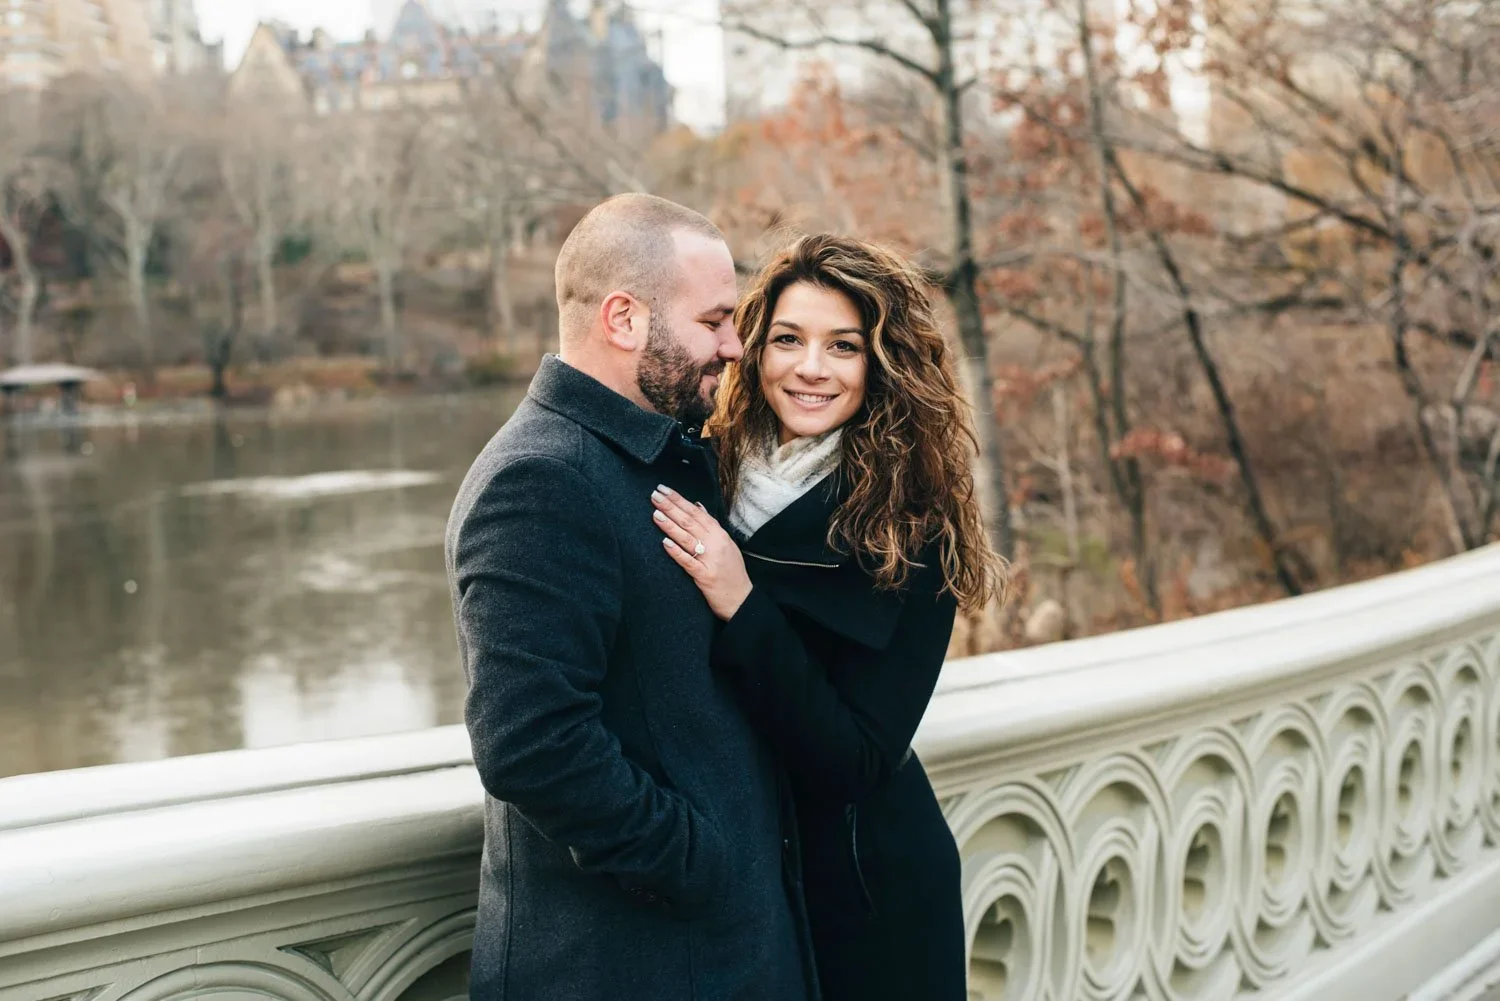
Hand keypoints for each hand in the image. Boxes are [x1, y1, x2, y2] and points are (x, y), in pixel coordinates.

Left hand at [651, 484, 751, 620]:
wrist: (741, 598)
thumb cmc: (731, 571)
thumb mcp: (726, 543)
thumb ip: (711, 525)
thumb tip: (697, 505)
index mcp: (719, 534)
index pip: (696, 512)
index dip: (679, 500)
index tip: (664, 489)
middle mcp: (715, 543)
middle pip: (690, 521)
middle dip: (671, 507)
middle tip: (655, 495)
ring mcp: (710, 559)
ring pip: (687, 538)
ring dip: (670, 525)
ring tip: (656, 513)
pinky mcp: (704, 575)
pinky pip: (688, 561)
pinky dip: (676, 551)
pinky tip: (665, 542)